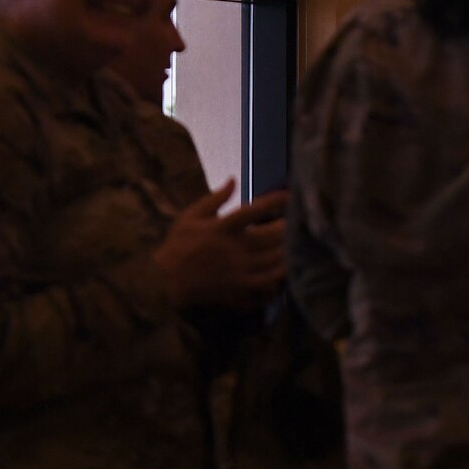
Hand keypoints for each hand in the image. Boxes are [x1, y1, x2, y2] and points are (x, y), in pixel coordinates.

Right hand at [151, 180, 289, 310]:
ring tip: (300, 244)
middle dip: (290, 227)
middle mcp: (235, 249)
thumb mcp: (191, 216)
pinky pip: (269, 284)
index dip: (275, 201)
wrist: (167, 281)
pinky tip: (289, 270)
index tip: (289, 195)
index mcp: (223, 227)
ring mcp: (240, 271)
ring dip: (290, 251)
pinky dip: (281, 277)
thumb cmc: (179, 245)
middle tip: (301, 221)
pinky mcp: (241, 289)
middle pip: (273, 236)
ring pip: (275, 261)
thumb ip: (214, 199)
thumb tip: (233, 179)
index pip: (255, 209)